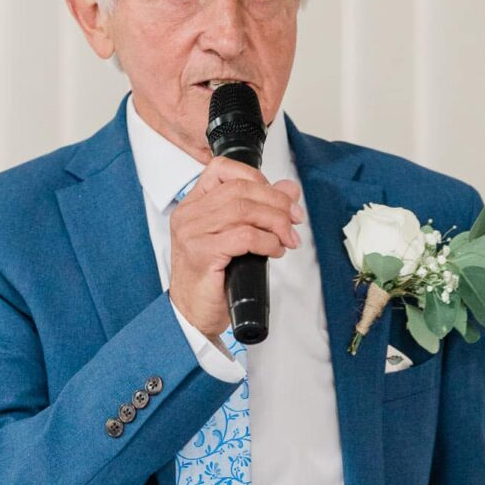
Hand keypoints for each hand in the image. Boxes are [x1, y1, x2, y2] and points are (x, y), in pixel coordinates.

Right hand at [168, 159, 304, 340]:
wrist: (193, 315)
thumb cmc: (212, 278)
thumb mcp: (237, 237)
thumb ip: (260, 210)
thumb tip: (289, 190)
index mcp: (193, 205)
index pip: (221, 169)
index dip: (256, 177)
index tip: (278, 197)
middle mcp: (189, 215)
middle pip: (240, 189)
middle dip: (276, 203)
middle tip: (295, 220)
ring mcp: (192, 233)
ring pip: (244, 210)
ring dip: (275, 222)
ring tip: (287, 238)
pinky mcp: (202, 253)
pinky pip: (243, 236)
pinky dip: (267, 241)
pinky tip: (275, 250)